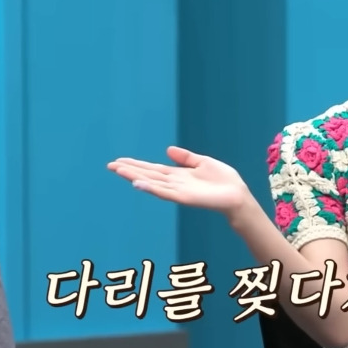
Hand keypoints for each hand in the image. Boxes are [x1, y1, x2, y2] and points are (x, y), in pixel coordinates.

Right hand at [107, 146, 252, 217]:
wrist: (237, 195)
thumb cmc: (224, 181)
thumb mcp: (203, 162)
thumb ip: (186, 157)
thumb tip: (168, 150)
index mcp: (178, 175)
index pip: (152, 169)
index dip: (136, 165)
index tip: (120, 160)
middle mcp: (174, 183)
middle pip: (147, 175)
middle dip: (129, 170)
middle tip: (110, 165)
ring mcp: (177, 191)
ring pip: (151, 183)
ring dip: (134, 177)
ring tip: (118, 170)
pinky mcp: (184, 197)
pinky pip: (164, 192)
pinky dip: (150, 188)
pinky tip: (137, 184)